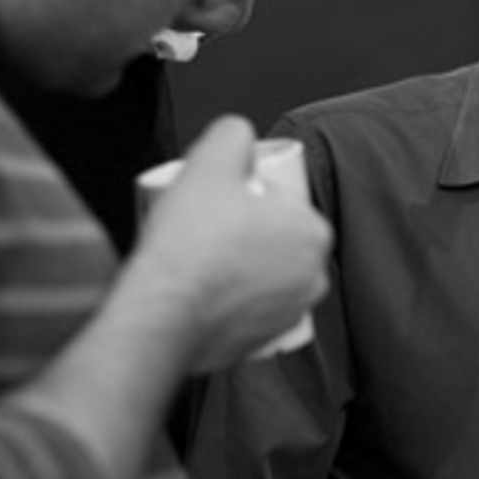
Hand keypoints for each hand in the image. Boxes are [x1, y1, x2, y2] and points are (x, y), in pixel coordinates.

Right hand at [123, 117, 331, 371]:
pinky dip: (231, 304)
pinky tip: (203, 293)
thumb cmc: (190, 240)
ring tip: (199, 260)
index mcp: (313, 232)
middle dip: (247, 234)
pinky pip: (249, 313)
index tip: (217, 202)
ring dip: (240, 269)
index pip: (282, 203)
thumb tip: (239, 135)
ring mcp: (292, 316)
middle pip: (276, 241)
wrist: (163, 311)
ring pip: (264, 278)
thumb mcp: (210, 160)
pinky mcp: (264, 344)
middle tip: (204, 228)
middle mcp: (314, 278)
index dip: (247, 197)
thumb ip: (233, 133)